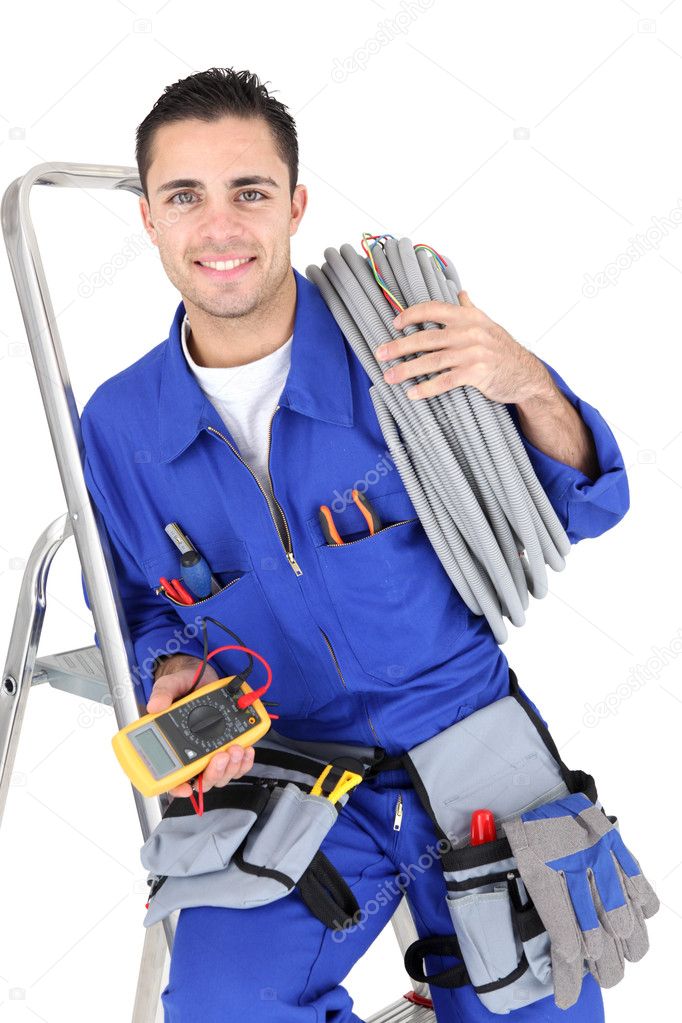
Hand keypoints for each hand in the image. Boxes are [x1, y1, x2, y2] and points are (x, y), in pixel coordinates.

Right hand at [146, 656, 255, 796]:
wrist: (202, 677)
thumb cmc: (184, 686)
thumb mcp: (171, 685)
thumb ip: (163, 693)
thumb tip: (155, 706)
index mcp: (172, 745)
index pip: (170, 776)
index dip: (177, 787)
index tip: (187, 787)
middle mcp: (191, 754)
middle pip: (202, 780)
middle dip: (214, 773)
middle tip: (221, 756)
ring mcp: (210, 752)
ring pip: (221, 774)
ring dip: (231, 766)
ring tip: (235, 749)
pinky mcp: (226, 745)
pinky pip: (236, 763)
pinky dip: (243, 760)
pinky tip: (246, 747)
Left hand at [375, 292, 552, 403]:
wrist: (525, 374)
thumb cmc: (503, 350)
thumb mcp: (489, 324)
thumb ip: (471, 309)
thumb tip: (461, 293)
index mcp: (469, 316)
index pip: (433, 309)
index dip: (411, 315)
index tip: (395, 324)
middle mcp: (469, 332)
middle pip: (426, 338)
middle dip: (399, 346)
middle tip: (381, 354)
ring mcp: (473, 352)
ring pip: (431, 360)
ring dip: (407, 370)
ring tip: (390, 377)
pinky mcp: (476, 373)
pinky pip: (445, 381)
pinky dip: (426, 388)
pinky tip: (412, 394)